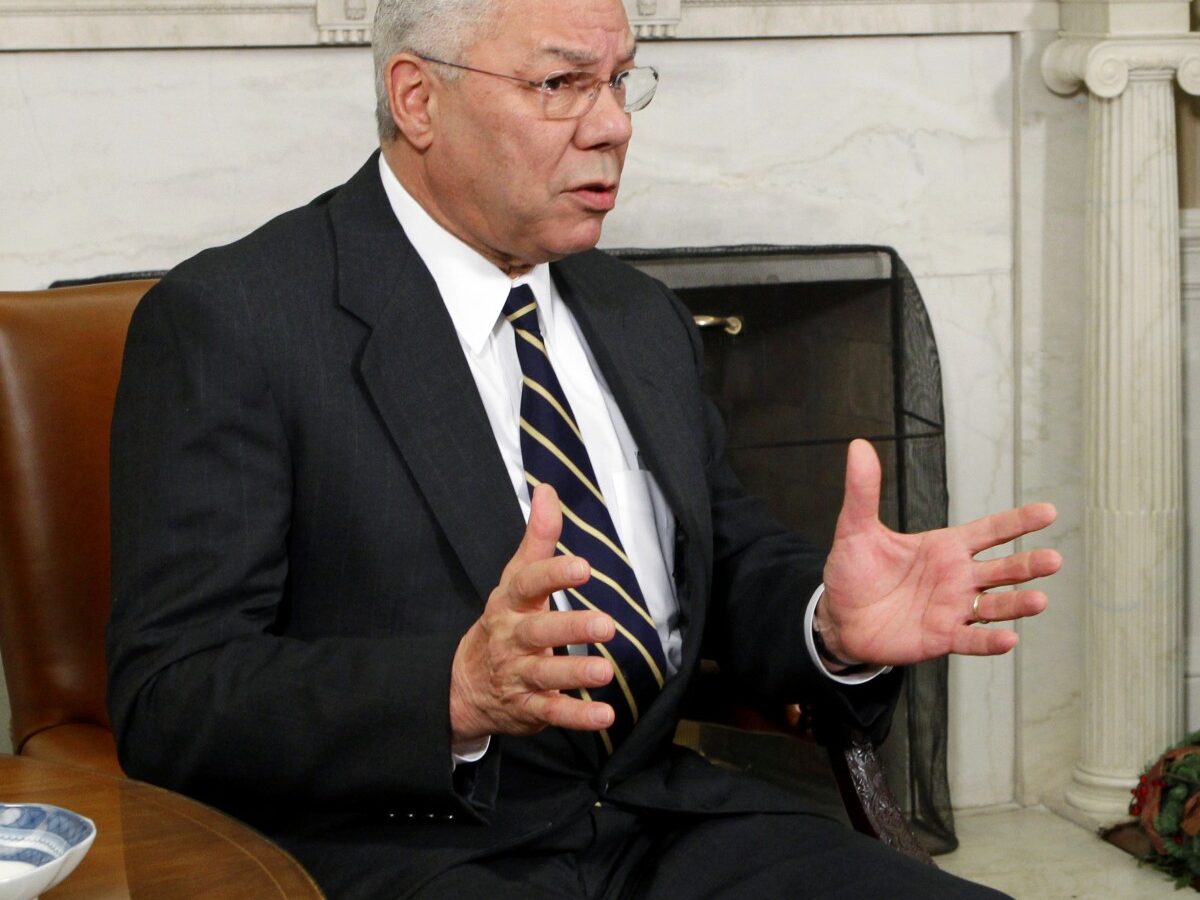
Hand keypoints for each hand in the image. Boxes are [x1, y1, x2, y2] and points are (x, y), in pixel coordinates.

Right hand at [449, 484, 615, 746]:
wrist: (463, 684)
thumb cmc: (504, 622)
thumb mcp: (515, 579)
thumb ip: (537, 539)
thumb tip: (548, 489)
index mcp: (510, 604)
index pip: (527, 584)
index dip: (553, 575)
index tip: (582, 566)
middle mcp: (512, 639)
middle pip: (538, 632)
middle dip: (570, 629)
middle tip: (606, 625)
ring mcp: (518, 675)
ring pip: (545, 675)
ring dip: (575, 675)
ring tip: (605, 671)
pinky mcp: (528, 708)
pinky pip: (552, 713)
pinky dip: (577, 716)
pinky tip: (604, 716)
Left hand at [817, 439, 1061, 666]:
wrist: (837, 616)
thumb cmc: (854, 571)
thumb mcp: (855, 528)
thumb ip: (863, 490)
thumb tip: (859, 446)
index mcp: (945, 547)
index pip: (990, 530)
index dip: (1019, 522)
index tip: (1049, 512)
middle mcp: (958, 577)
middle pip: (1003, 568)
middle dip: (1029, 564)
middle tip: (1053, 559)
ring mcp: (953, 608)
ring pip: (996, 605)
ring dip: (1018, 604)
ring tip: (1039, 600)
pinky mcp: (942, 637)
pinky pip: (971, 639)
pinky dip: (990, 641)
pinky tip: (1008, 639)